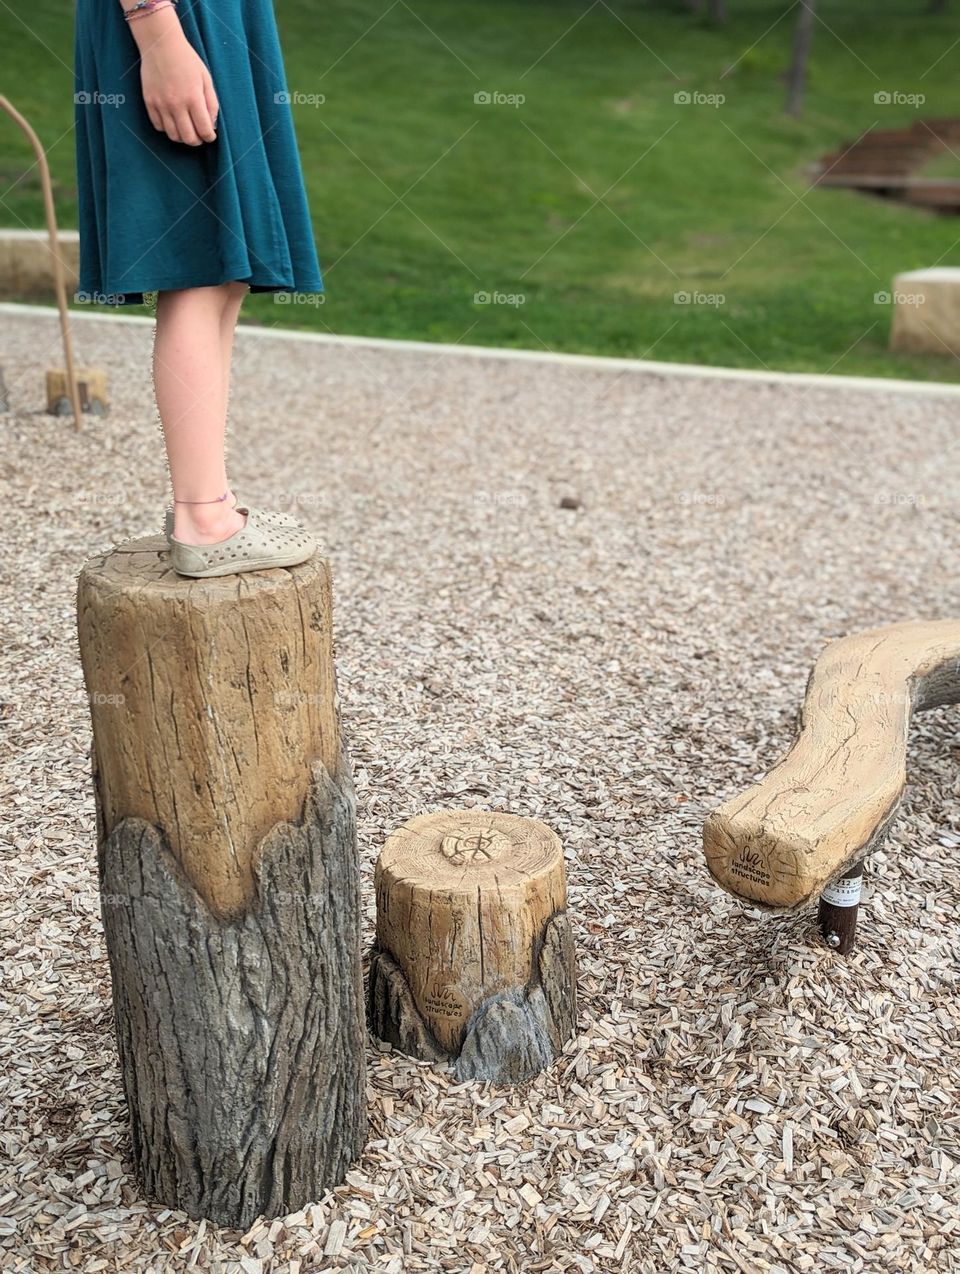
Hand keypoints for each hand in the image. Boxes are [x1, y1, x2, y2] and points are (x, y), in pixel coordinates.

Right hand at [135, 13, 218, 145]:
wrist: (160, 44)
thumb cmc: (187, 60)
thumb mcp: (206, 79)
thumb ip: (211, 103)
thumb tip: (212, 125)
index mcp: (193, 98)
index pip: (204, 130)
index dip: (209, 137)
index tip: (210, 135)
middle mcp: (177, 104)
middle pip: (188, 138)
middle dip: (197, 141)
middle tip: (199, 135)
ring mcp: (161, 104)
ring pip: (173, 135)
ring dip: (182, 137)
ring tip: (186, 129)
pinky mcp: (149, 102)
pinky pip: (159, 126)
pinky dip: (167, 129)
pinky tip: (173, 121)